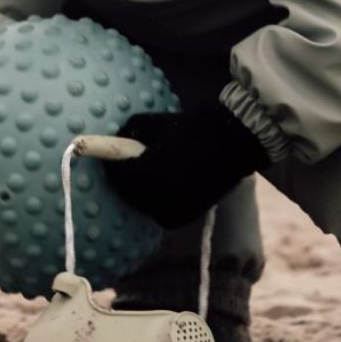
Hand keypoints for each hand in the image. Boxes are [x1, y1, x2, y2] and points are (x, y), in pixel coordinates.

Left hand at [102, 100, 268, 229]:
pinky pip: (161, 212)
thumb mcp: (151, 124)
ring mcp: (174, 211)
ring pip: (143, 205)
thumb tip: (113, 142)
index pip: (116, 176)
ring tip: (143, 174)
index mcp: (147, 175)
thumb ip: (128, 133)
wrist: (230, 142)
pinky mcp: (187, 217)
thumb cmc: (190, 127)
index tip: (109, 156)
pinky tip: (162, 185)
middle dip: (123, 180)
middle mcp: (159, 199)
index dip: (110, 165)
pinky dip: (157, 201)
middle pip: (127, 194)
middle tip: (124, 166)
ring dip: (138, 192)